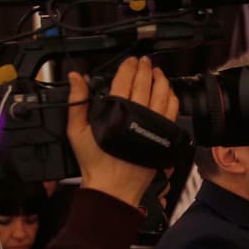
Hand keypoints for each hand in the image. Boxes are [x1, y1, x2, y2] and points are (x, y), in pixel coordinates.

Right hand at [67, 56, 179, 206]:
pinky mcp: (163, 136)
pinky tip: (168, 93)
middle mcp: (138, 116)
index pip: (125, 80)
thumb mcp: (77, 131)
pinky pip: (172, 112)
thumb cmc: (95, 162)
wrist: (113, 187)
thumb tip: (75, 77)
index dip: (129, 67)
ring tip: (157, 73)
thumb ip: (77, 101)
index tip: (130, 61)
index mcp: (117, 112)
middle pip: (146, 84)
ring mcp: (153, 126)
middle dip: (146, 69)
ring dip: (161, 81)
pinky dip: (172, 99)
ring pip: (163, 96)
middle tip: (145, 61)